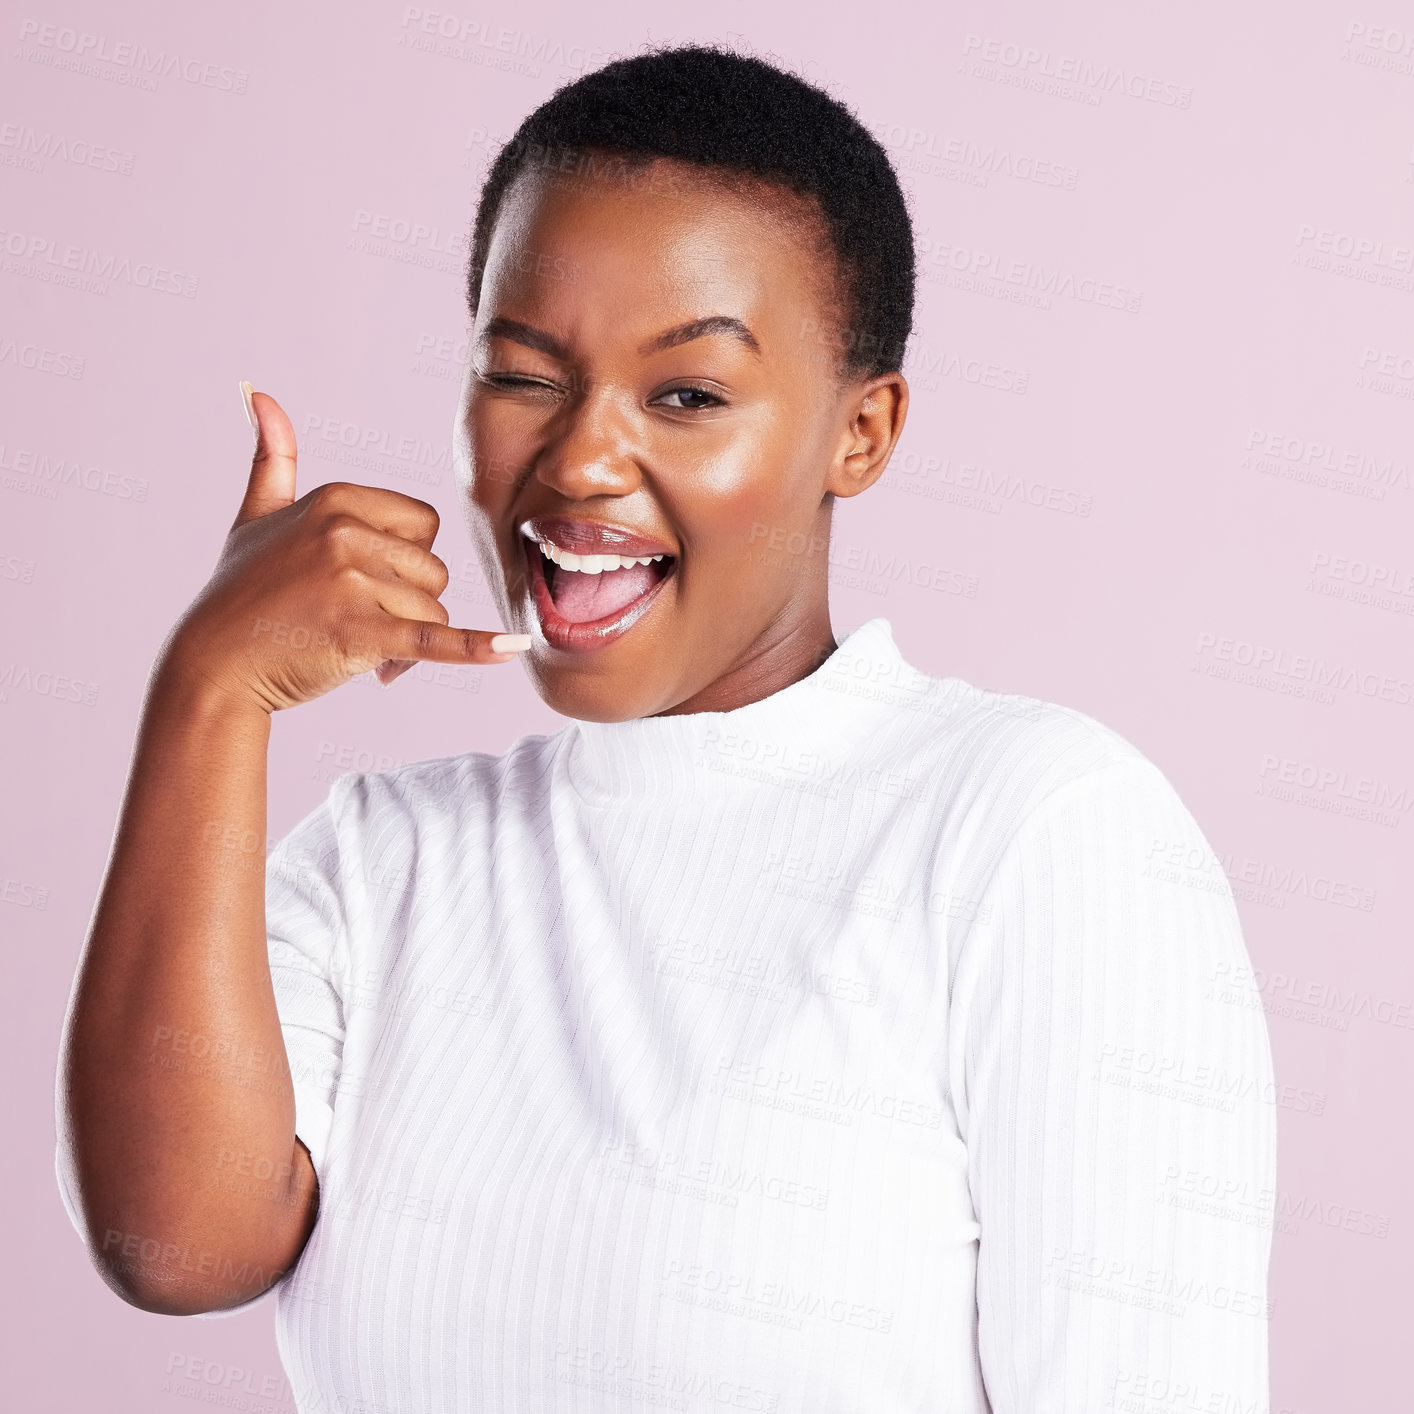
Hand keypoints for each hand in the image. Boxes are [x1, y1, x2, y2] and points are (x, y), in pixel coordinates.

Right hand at [157, 382, 528, 713]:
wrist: (212, 665)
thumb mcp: (255, 516)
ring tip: (362, 654)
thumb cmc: (240, 594)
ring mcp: (353, 582)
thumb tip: (257, 392)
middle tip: (361, 627)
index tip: (365, 584)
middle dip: (407, 605)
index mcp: (337, 500)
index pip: (424, 525)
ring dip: (407, 641)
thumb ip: (272, 457)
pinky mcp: (360, 633)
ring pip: (432, 610)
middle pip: (433, 570)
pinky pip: (433, 638)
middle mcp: (346, 533)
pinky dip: (475, 647)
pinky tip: (510, 648)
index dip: (405, 562)